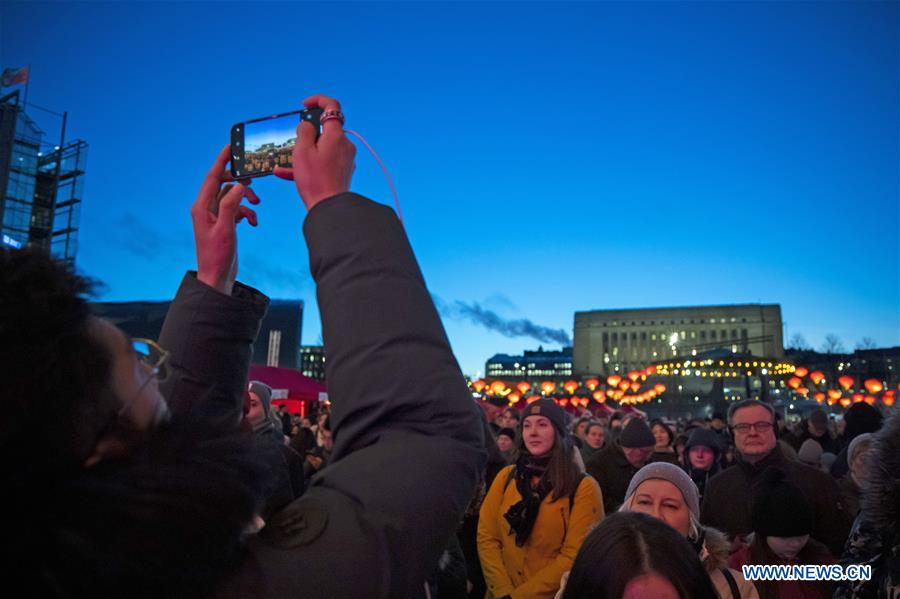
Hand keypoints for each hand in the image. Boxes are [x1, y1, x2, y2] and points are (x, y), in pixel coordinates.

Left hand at [190, 145, 259, 294]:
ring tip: (257, 204)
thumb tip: (238, 186)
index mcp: (201, 207)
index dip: (221, 161)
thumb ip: (231, 205)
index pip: (212, 177)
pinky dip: (247, 212)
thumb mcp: (225, 229)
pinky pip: (237, 209)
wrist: (217, 276)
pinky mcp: (224, 223)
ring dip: (246, 199)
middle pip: (223, 184)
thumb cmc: (217, 256)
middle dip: (239, 182)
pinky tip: (253, 222)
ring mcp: (215, 216)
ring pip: (232, 197)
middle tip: (253, 181)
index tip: (230, 147)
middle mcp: (206, 208)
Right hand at [273, 94, 355, 210]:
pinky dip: (309, 166)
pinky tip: (288, 174)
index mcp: (336, 135)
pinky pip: (324, 162)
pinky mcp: (343, 171)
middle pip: (325, 131)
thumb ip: (304, 131)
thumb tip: (307, 125)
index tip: (305, 104)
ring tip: (284, 166)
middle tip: (294, 145)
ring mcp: (345, 159)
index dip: (318, 100)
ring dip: (304, 154)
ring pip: (322, 149)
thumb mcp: (302, 151)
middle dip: (307, 136)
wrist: (329, 208)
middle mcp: (345, 145)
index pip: (332, 107)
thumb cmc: (315, 180)